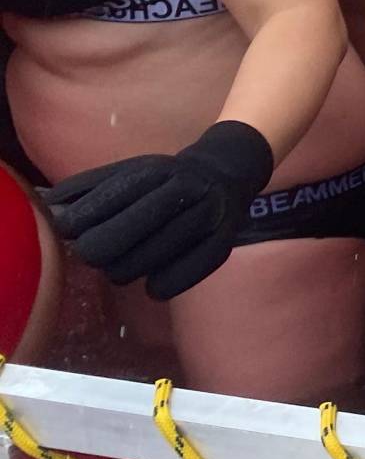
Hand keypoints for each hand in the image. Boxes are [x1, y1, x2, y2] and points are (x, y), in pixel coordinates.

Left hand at [42, 121, 273, 300]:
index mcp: (147, 174)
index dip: (71, 228)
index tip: (73, 230)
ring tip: (127, 264)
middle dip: (94, 253)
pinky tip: (154, 281)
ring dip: (121, 272)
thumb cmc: (163, 179)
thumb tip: (45, 207)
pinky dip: (157, 288)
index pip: (89, 212)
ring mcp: (201, 218)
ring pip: (136, 266)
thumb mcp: (126, 171)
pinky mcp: (219, 245)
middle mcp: (177, 192)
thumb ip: (85, 189)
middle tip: (100, 252)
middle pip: (106, 244)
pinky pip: (173, 281)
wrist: (226, 175)